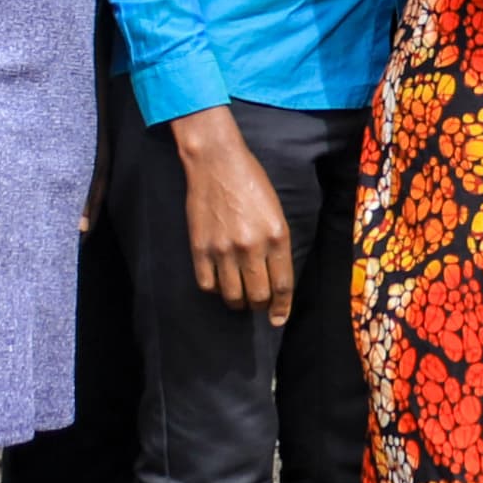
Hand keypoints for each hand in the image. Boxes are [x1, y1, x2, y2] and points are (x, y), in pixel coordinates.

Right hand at [170, 106, 296, 323]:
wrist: (217, 163)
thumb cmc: (252, 183)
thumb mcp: (277, 212)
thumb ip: (277, 245)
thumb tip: (275, 276)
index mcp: (277, 237)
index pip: (283, 285)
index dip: (282, 307)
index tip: (278, 319)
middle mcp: (251, 247)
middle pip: (258, 295)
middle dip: (261, 306)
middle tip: (259, 304)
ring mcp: (223, 249)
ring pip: (232, 295)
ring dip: (238, 302)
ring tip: (240, 297)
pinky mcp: (199, 248)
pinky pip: (207, 284)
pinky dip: (215, 289)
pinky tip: (220, 283)